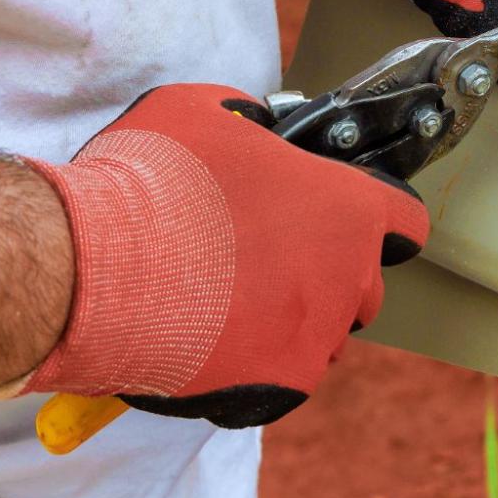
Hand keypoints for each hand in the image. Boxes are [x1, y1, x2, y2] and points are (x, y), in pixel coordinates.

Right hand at [21, 84, 427, 427]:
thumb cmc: (149, 181)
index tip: (348, 218)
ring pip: (324, 335)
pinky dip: (254, 363)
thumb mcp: (202, 111)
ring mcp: (316, 337)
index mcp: (346, 209)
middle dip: (330, 275)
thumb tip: (250, 126)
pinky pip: (283, 377)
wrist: (92, 267)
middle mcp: (347, 278)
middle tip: (269, 260)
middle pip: (365, 285)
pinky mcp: (279, 385)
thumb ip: (246, 121)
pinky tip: (209, 337)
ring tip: (229, 301)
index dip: (378, 215)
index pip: (405, 218)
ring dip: (293, 321)